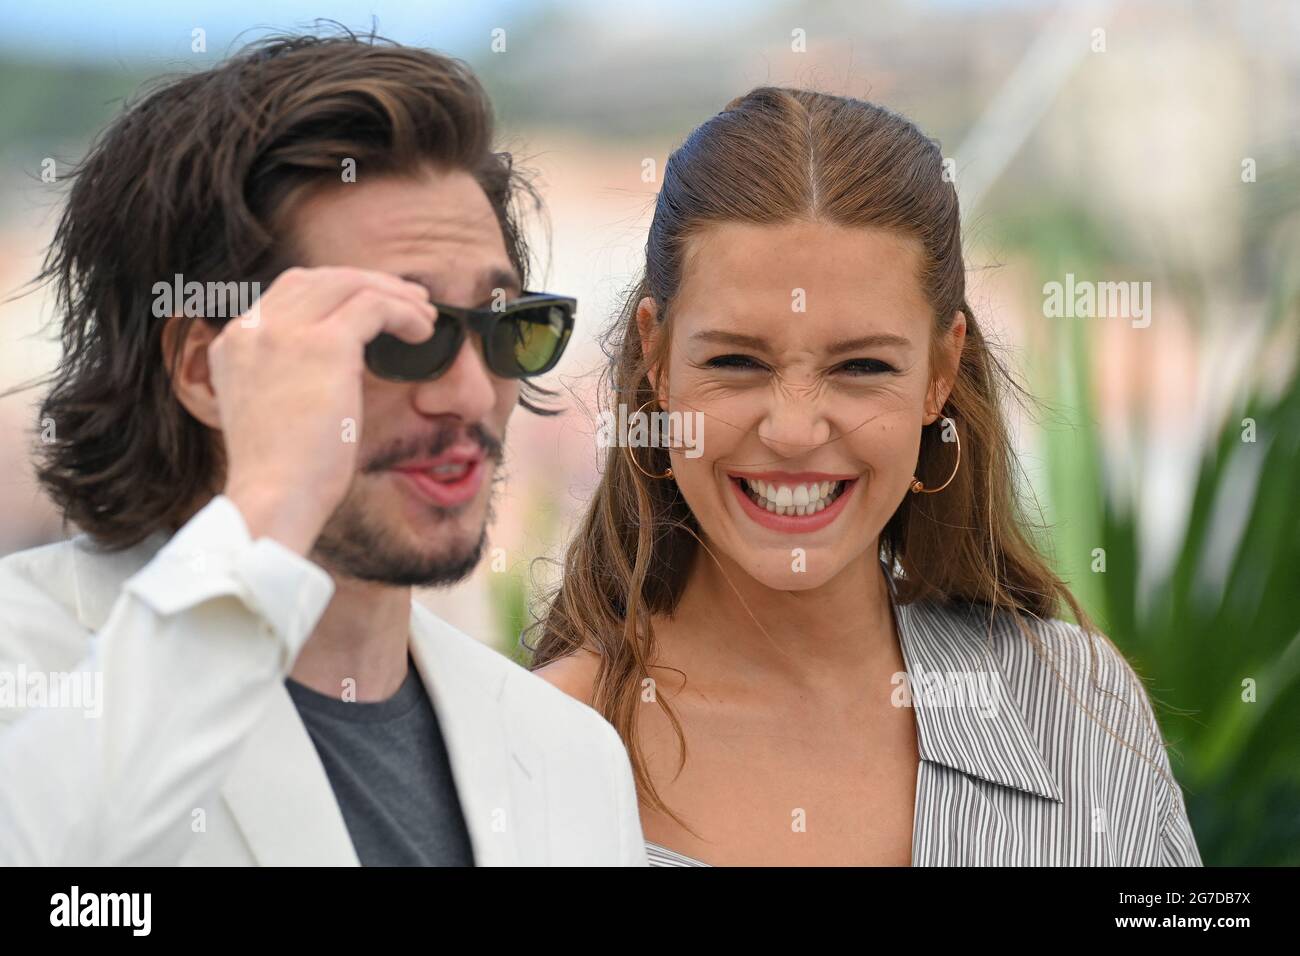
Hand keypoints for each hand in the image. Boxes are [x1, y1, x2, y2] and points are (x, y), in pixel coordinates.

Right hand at [212, 266, 435, 553]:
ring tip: (424, 315)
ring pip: (348, 284)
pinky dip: (404, 312)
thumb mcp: (272, 412)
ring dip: (392, 294)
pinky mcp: (323, 345)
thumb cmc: (282, 474)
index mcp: (233, 344)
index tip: (370, 308)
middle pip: (316, 279)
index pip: (287, 295)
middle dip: (366, 283)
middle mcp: (251, 329)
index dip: (334, 293)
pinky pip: (374, 306)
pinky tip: (424, 331)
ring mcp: (284, 332)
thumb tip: (339, 368)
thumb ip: (288, 378)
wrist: (272, 498)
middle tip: (407, 300)